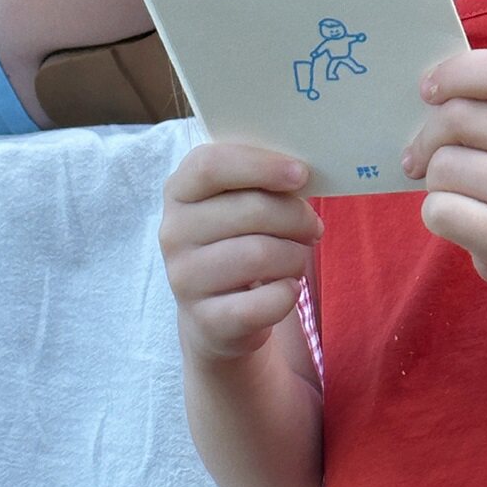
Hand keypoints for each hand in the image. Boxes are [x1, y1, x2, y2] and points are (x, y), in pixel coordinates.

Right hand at [159, 142, 323, 360]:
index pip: (210, 165)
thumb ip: (257, 183)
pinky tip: (287, 290)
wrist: (214, 317)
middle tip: (312, 227)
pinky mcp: (208, 321)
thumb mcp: (236, 207)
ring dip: (295, 256)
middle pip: (250, 210)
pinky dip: (289, 293)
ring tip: (296, 261)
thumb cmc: (235, 246)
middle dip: (296, 217)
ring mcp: (185, 279)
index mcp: (179, 192)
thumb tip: (300, 174)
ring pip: (261, 254)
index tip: (301, 174)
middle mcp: (173, 234)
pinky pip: (266, 301)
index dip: (260, 166)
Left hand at [400, 48, 486, 299]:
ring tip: (454, 190)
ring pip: (444, 166)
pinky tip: (457, 217)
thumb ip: (482, 104)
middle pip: (459, 117)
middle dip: (426, 137)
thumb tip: (421, 96)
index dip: (455, 73)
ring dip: (433, 179)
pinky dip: (435, 213)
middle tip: (421, 155)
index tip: (428, 91)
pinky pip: (441, 210)